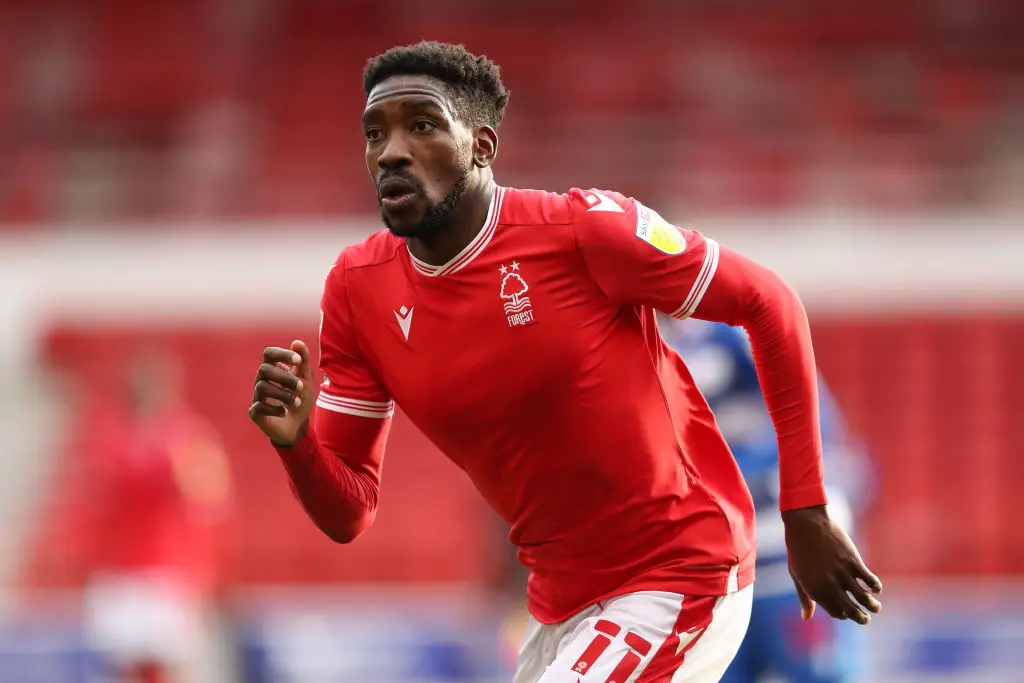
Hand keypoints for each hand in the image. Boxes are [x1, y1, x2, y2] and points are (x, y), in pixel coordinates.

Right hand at [249, 340, 315, 445]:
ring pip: (261, 387)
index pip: (269, 353)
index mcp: (274, 369)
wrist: (298, 426)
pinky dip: (274, 409)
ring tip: (296, 402)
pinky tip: (285, 411)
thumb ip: (303, 361)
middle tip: (300, 387)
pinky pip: (258, 407)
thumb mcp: (306, 379)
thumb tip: (297, 342)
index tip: (298, 361)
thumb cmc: (300, 398)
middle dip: (285, 377)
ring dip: (282, 394)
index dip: (282, 354)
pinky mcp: (255, 413)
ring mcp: (257, 396)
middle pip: (264, 369)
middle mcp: (262, 380)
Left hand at [783, 505, 881, 624]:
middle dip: (861, 618)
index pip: (836, 612)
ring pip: (864, 598)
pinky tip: (875, 588)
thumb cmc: (799, 549)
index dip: (843, 614)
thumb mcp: (796, 574)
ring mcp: (843, 573)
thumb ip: (804, 598)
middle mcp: (830, 585)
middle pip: (852, 610)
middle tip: (866, 620)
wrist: (806, 524)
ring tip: (876, 608)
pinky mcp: (853, 561)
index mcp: (815, 591)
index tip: (846, 612)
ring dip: (873, 606)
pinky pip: (870, 580)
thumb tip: (806, 618)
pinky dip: (875, 587)